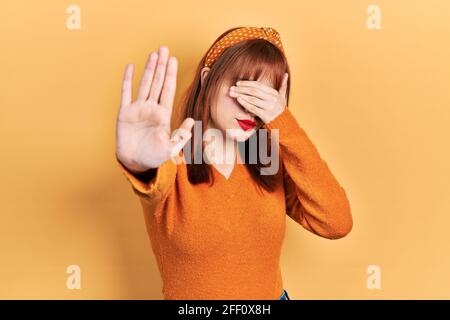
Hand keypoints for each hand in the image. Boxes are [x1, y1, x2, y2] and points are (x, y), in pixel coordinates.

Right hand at [115, 46, 194, 172]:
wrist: (135, 163)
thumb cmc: (154, 157)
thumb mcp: (171, 148)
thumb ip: (181, 135)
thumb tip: (192, 121)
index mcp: (163, 115)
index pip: (168, 90)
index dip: (170, 75)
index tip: (173, 60)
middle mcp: (151, 108)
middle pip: (157, 82)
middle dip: (161, 66)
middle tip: (164, 48)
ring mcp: (138, 109)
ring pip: (144, 84)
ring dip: (148, 69)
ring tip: (153, 54)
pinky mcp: (124, 113)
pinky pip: (126, 93)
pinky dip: (128, 80)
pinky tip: (131, 67)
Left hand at [228, 73, 288, 123]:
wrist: (283, 122)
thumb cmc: (280, 108)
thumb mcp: (283, 96)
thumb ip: (283, 85)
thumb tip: (286, 74)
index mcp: (274, 93)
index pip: (258, 86)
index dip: (247, 83)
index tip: (238, 83)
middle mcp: (272, 99)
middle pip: (254, 91)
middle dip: (241, 89)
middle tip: (232, 88)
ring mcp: (269, 107)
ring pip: (252, 99)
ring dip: (241, 95)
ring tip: (233, 93)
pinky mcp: (265, 115)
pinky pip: (253, 108)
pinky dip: (245, 103)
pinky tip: (238, 100)